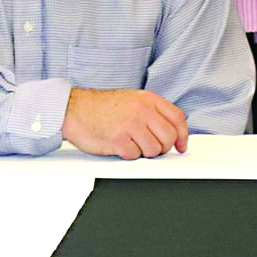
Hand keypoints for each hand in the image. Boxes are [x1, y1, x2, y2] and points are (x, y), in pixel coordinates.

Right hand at [63, 88, 188, 158]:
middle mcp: (141, 110)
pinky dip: (129, 155)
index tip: (181, 146)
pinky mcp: (118, 139)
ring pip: (154, 150)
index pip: (177, 118)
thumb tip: (172, 131)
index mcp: (147, 100)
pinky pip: (135, 156)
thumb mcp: (132, 100)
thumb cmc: (101, 107)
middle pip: (168, 137)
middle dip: (163, 148)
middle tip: (152, 148)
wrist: (74, 109)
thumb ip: (152, 112)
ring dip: (145, 152)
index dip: (183, 135)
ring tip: (132, 144)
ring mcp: (130, 124)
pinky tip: (120, 145)